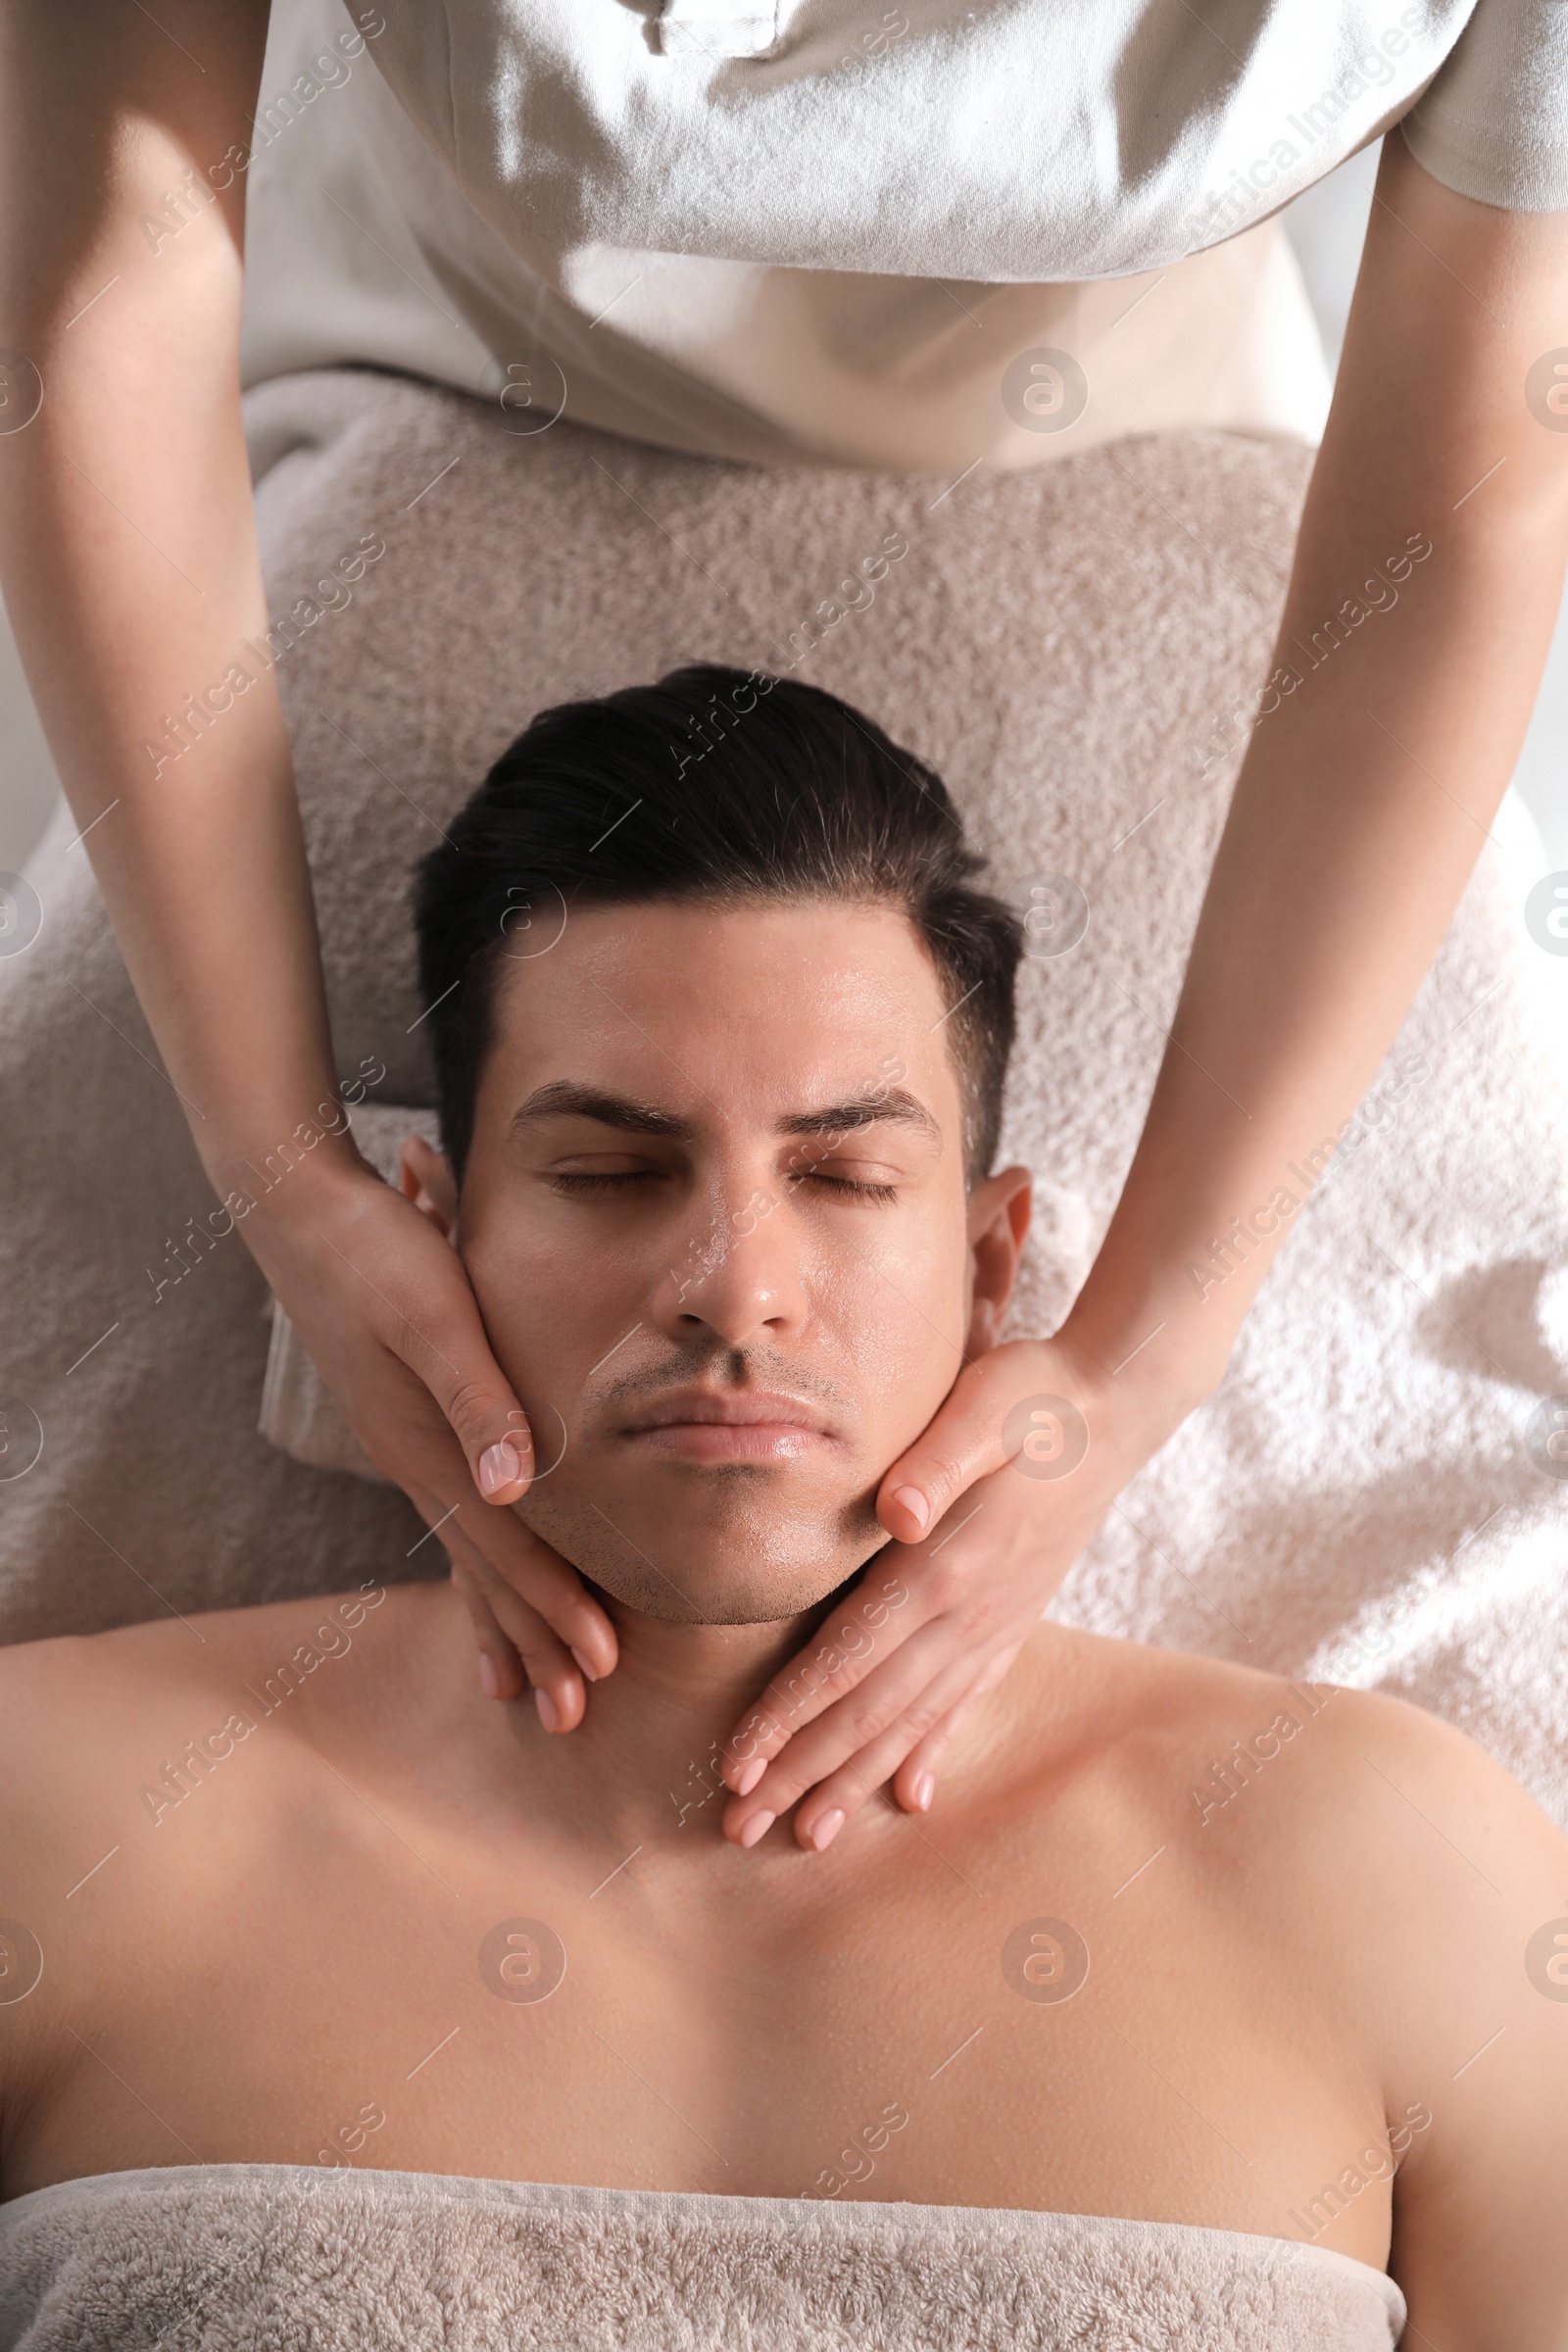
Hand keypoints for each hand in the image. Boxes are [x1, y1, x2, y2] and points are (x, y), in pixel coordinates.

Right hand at [240, 1151, 616, 1723]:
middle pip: (485, 1568)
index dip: (554, 1605)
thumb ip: (477, 1397)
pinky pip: (450, 1518)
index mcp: (427, 1444)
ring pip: (465, 1553)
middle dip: (533, 1641)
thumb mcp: (435, 1314)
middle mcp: (414, 1460)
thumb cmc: (378, 1250)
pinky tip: (480, 1588)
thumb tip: (517, 1485)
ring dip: (500, 1619)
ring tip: (521, 1687)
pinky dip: (474, 1566)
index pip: (507, 1545)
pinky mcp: (406, 1424)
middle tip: (576, 1716)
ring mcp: (405, 1447)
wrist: (299, 1209)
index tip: (601, 1664)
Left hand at [716, 1329, 1180, 1849]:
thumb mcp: (982, 1406)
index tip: (737, 1768)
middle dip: (801, 1774)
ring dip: (853, 1781)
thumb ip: (938, 1461)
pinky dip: (930, 1751)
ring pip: (911, 1722)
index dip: (789, 1719)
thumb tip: (896, 1513)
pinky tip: (911, 1795)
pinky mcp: (1012, 1620)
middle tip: (739, 1829)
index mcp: (943, 1568)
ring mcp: (994, 1625)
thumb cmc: (1034, 1396)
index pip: (847, 1661)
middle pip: (869, 1714)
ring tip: (808, 1837)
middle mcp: (968, 1614)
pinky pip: (963, 1702)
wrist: (1116, 1405)